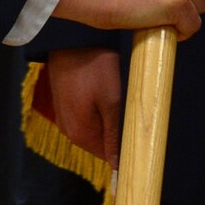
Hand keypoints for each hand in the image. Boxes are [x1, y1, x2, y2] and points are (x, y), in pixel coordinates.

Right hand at [47, 47, 123, 166]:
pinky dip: (97, 111)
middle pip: (100, 143)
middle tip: (132, 112)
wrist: (73, 38)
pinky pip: (84, 117)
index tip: (140, 138)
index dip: (124, 152)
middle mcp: (68, 130)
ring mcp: (63, 117)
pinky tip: (104, 94)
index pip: (106, 157)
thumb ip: (114, 136)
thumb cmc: (95, 67)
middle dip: (117, 134)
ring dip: (107, 121)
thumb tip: (118, 166)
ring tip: (119, 100)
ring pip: (93, 129)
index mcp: (79, 134)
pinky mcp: (64, 103)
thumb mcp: (111, 101)